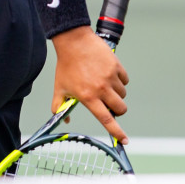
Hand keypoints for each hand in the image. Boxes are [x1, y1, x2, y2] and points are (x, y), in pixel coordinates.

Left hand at [50, 26, 130, 143]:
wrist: (74, 42)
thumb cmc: (66, 66)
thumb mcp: (59, 88)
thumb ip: (59, 106)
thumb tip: (64, 120)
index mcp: (88, 97)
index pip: (106, 119)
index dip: (117, 132)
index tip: (124, 141)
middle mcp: (101, 89)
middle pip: (120, 108)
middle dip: (117, 109)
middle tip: (108, 102)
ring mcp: (111, 77)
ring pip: (123, 94)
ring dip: (116, 93)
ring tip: (102, 83)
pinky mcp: (117, 66)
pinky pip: (125, 80)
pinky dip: (119, 79)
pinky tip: (108, 73)